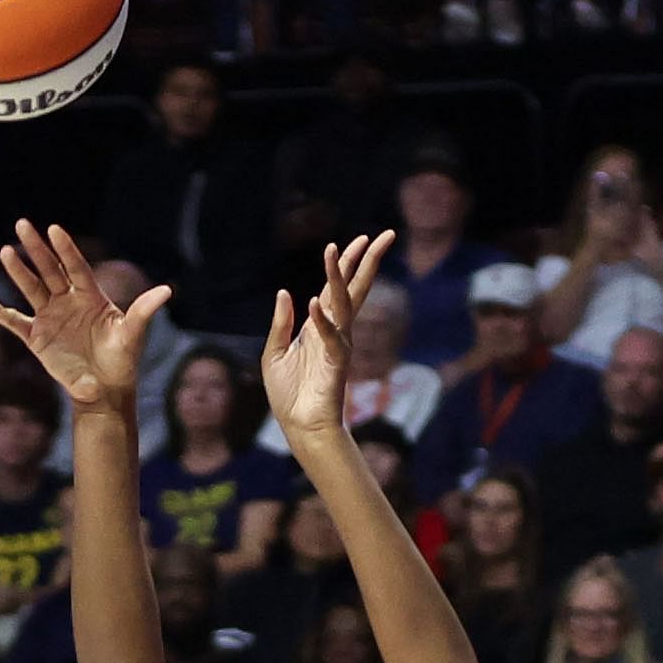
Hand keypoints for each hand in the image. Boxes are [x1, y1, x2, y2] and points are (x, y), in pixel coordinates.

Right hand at [0, 221, 170, 419]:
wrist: (105, 389)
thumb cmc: (122, 359)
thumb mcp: (133, 334)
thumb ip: (144, 310)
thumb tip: (166, 291)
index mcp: (90, 297)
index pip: (76, 267)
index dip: (66, 249)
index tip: (54, 230)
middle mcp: (68, 301)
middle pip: (49, 270)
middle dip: (36, 248)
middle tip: (23, 224)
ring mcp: (50, 317)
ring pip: (31, 288)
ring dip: (19, 271)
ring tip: (6, 251)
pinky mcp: (37, 337)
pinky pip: (13, 321)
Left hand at [259, 232, 392, 442]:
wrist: (300, 427)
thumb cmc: (289, 395)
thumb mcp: (275, 354)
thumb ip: (280, 324)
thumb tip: (285, 293)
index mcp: (320, 326)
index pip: (337, 288)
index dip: (347, 263)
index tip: (359, 240)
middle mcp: (334, 331)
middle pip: (355, 288)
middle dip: (368, 261)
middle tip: (387, 235)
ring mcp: (338, 345)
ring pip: (343, 303)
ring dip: (339, 276)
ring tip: (337, 250)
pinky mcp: (336, 363)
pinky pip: (330, 337)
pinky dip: (322, 320)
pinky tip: (313, 302)